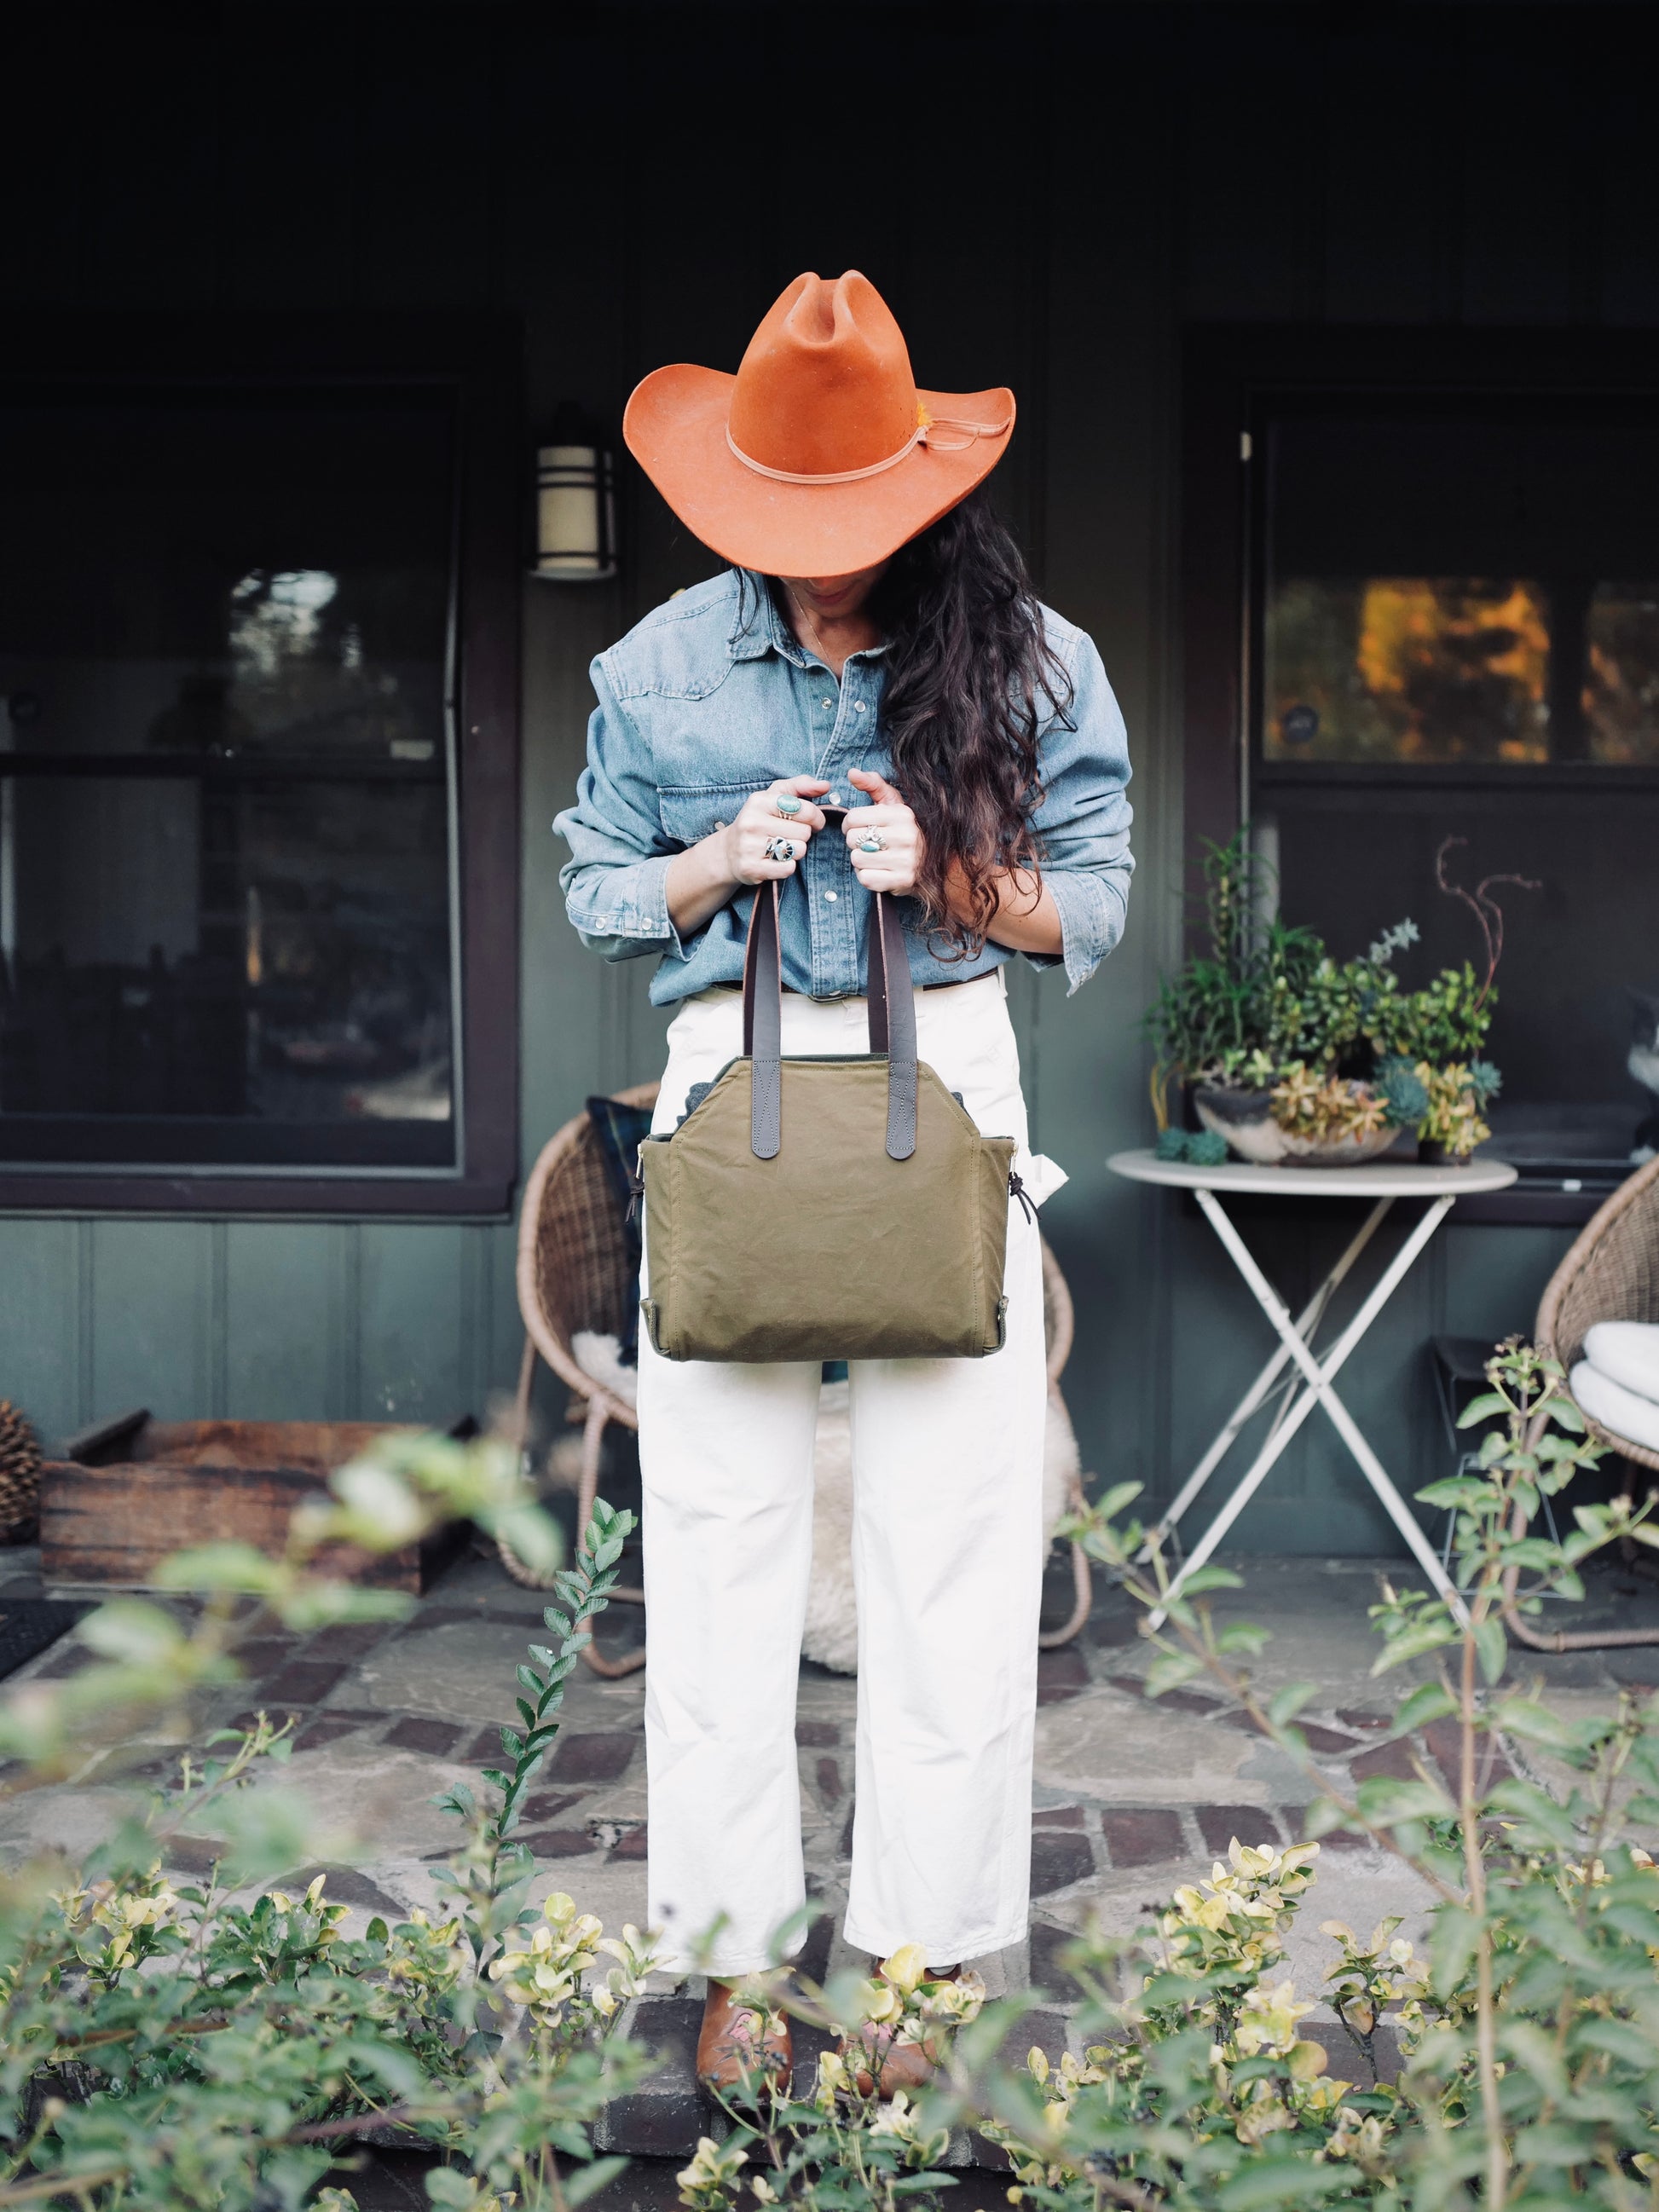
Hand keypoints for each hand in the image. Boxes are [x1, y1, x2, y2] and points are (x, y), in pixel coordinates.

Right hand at [723, 777, 829, 884]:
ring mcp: (749, 846)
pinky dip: (788, 866)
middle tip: (790, 836)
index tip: (813, 822)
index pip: (805, 809)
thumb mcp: (775, 796)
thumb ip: (801, 786)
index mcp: (759, 801)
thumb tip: (825, 785)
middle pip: (804, 832)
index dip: (816, 817)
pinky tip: (777, 861)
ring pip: (799, 850)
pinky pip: (788, 868)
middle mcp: (752, 822)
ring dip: (796, 851)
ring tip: (783, 848)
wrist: (729, 851)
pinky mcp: (751, 868)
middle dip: (803, 835)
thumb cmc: (759, 820)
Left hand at [843, 769, 923, 895]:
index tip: (857, 828)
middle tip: (867, 844)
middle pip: (853, 839)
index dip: (849, 824)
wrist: (933, 864)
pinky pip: (865, 878)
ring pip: (857, 859)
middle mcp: (906, 836)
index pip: (853, 818)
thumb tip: (851, 772)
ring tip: (874, 857)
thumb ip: (873, 785)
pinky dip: (866, 876)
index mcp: (902, 814)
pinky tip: (878, 870)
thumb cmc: (904, 830)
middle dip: (855, 842)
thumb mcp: (893, 803)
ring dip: (860, 860)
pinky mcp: (902, 881)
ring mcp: (905, 860)